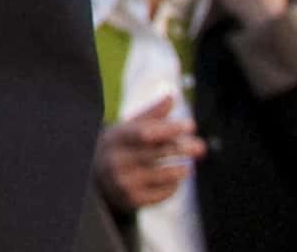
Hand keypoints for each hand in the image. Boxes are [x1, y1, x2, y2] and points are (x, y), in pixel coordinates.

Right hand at [94, 96, 200, 210]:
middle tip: (202, 147)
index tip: (191, 125)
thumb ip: (151, 115)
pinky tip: (173, 181)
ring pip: (163, 175)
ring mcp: (123, 182)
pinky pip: (162, 193)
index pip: (146, 133)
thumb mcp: (128, 129)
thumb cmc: (118, 148)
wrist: (94, 181)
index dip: (169, 129)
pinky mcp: (131, 201)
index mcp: (115, 138)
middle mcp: (116, 160)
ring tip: (188, 169)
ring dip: (180, 170)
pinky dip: (172, 186)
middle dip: (182, 148)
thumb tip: (171, 96)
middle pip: (157, 153)